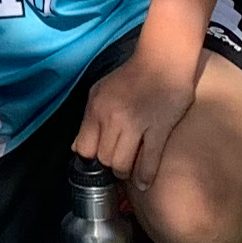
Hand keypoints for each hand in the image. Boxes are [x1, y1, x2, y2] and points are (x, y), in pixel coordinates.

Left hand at [75, 40, 197, 194]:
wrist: (163, 60)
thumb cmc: (131, 76)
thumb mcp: (100, 91)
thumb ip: (89, 119)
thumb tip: (78, 148)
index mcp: (97, 108)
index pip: (84, 148)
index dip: (91, 158)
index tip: (98, 161)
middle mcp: (113, 117)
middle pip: (104, 158)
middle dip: (109, 165)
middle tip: (118, 163)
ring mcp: (136, 124)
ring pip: (122, 164)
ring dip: (125, 172)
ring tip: (129, 170)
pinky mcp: (159, 129)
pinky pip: (149, 161)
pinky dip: (145, 176)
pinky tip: (144, 183)